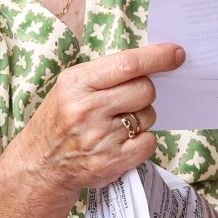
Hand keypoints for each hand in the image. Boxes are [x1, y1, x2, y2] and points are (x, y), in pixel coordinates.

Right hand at [14, 44, 185, 195]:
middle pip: (145, 90)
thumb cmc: (60, 119)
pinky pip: (149, 142)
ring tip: (116, 124)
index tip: (176, 54)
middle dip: (144, 92)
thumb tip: (152, 64)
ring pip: (149, 116)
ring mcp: (100, 138)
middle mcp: (87, 109)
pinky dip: (141, 141)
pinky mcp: (112, 161)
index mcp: (76, 84)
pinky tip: (121, 141)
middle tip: (128, 99)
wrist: (41, 163)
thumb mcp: (70, 88)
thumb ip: (105, 75)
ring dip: (141, 118)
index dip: (157, 58)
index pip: (127, 65)